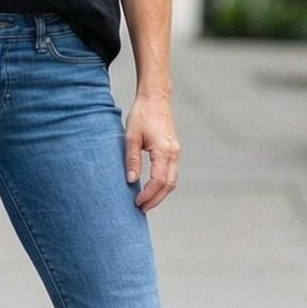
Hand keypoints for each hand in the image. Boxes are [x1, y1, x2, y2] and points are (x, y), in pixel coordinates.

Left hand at [124, 92, 179, 211]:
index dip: (148, 195)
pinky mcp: (173, 151)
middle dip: (156, 199)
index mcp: (163, 150)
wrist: (155, 98)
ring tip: (146, 202)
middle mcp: (173, 153)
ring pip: (172, 181)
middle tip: (141, 209)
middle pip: (169, 185)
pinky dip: (163, 185)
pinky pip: (171, 173)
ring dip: (160, 194)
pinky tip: (151, 189)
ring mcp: (175, 152)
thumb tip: (131, 180)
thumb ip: (132, 159)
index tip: (137, 202)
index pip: (158, 180)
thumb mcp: (131, 136)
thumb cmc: (142, 114)